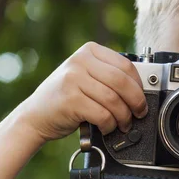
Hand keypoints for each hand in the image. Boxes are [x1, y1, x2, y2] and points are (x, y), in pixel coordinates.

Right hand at [20, 42, 147, 142]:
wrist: (35, 116)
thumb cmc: (67, 97)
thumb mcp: (86, 77)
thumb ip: (109, 76)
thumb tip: (142, 90)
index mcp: (89, 51)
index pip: (126, 65)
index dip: (139, 84)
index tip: (143, 97)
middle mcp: (80, 61)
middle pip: (122, 82)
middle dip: (137, 101)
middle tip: (140, 113)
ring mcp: (73, 79)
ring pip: (114, 100)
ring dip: (124, 116)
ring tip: (124, 124)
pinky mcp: (70, 100)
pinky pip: (102, 114)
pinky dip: (110, 124)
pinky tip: (107, 127)